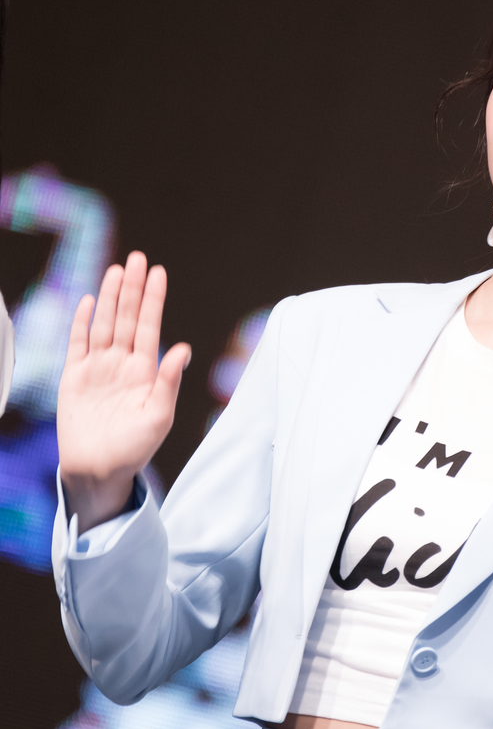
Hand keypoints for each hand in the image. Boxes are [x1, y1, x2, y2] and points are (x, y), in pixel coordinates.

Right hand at [57, 251, 190, 532]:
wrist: (98, 470)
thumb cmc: (134, 448)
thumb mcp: (159, 417)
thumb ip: (169, 382)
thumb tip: (183, 348)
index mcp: (145, 371)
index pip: (149, 326)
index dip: (153, 299)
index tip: (158, 272)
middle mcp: (122, 364)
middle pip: (127, 317)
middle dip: (132, 288)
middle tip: (137, 258)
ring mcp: (98, 368)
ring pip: (104, 324)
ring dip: (109, 297)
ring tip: (116, 269)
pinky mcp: (73, 377)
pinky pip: (77, 343)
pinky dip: (81, 322)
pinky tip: (87, 300)